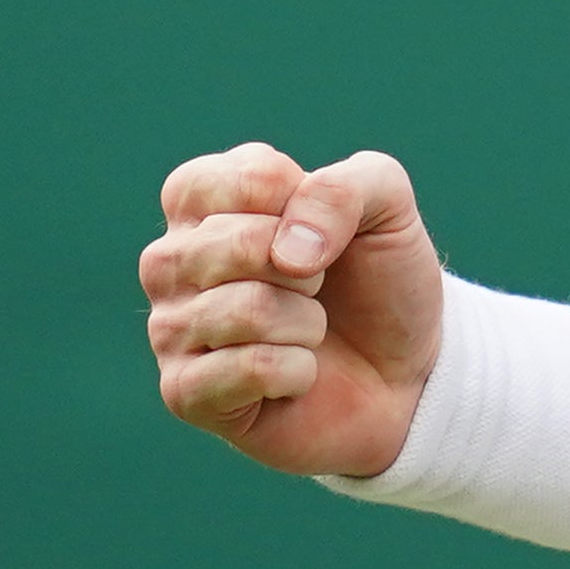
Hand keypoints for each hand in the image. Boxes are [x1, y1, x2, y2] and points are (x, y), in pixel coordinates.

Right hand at [140, 143, 442, 476]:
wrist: (400, 374)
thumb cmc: (378, 278)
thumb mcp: (386, 205)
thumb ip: (346, 188)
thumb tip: (287, 250)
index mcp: (202, 196)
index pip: (251, 176)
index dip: (310, 205)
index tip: (324, 230)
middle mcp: (170, 258)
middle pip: (240, 243)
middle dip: (310, 270)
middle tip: (318, 287)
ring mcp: (169, 327)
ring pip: (247, 309)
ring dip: (307, 323)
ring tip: (307, 331)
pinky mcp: (182, 392)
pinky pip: (252, 368)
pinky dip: (299, 371)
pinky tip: (294, 375)